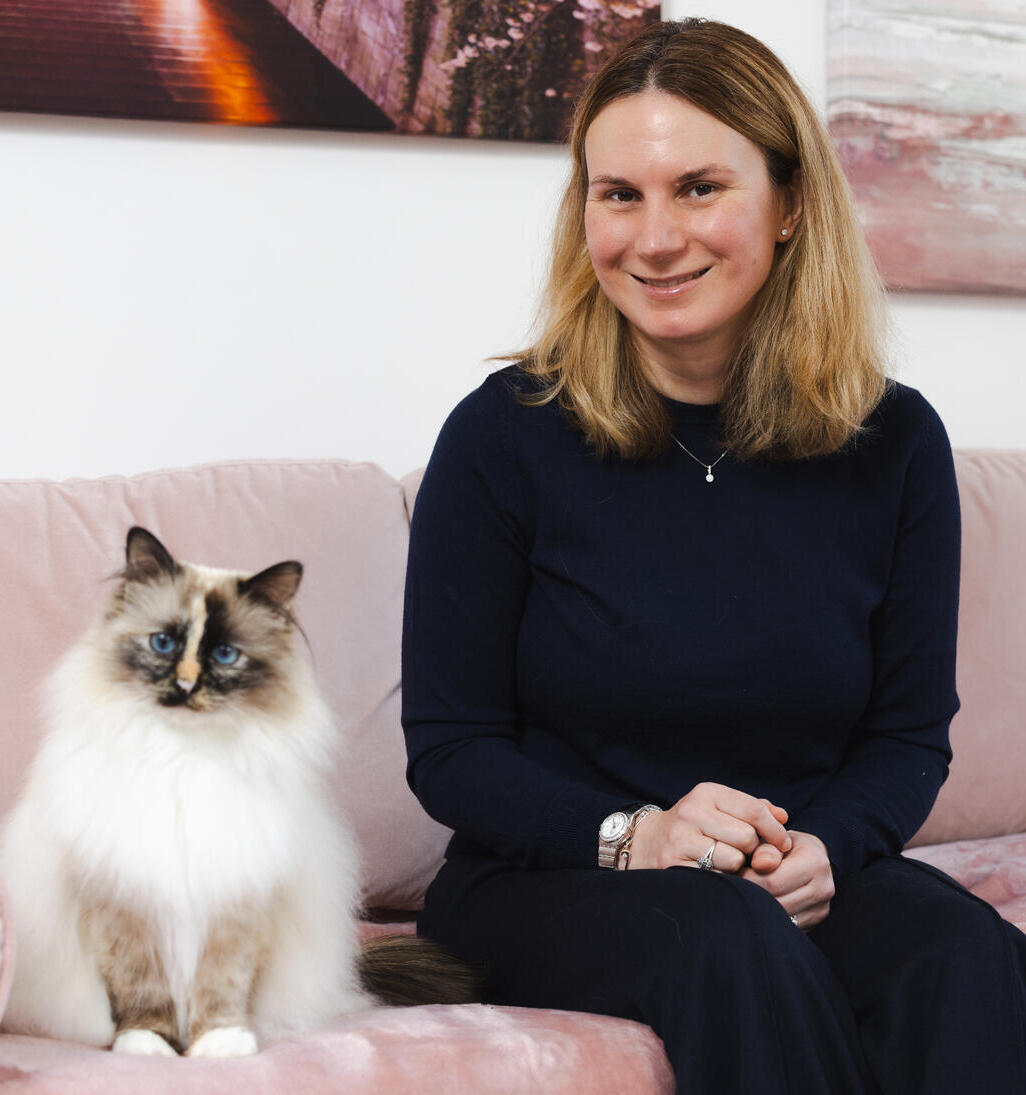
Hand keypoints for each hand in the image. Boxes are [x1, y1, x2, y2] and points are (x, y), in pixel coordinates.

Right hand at [628, 783, 792, 871]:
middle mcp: (692, 811)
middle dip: (753, 850)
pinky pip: (717, 877)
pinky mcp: (675, 863)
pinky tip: (715, 873)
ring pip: (735, 858)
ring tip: (727, 863)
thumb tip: (783, 817)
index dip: (775, 830)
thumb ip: (752, 809)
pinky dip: (723, 879)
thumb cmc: (694, 826)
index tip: (783, 843)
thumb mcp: (718, 808)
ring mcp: (681, 837)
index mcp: (706, 793)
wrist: (647, 843)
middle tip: (745, 854)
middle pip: (747, 837)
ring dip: (738, 867)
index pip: (754, 809)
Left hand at [739, 830, 834, 930]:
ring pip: (779, 919)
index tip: (733, 874)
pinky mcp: (814, 923)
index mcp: (815, 863)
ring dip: (757, 908)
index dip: (747, 879)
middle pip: (776, 902)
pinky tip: (758, 905)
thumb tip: (759, 864)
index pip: (773, 881)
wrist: (812, 859)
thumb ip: (766, 849)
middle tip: (733, 886)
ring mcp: (820, 909)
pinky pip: (785, 926)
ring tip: (744, 894)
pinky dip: (767, 917)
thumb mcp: (777, 840)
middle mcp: (823, 888)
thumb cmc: (787, 846)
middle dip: (750, 895)